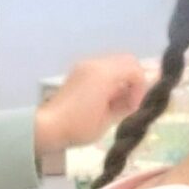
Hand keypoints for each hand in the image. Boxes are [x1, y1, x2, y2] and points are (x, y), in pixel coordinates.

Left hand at [34, 55, 148, 155]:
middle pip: (128, 61)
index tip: (134, 106)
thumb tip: (137, 99)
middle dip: (134, 80)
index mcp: (104, 74)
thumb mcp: (109, 119)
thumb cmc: (79, 127)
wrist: (48, 127)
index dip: (140, 88)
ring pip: (117, 63)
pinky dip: (111, 79)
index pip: (136, 70)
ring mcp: (86, 66)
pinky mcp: (79, 71)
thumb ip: (127, 104)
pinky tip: (105, 98)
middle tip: (130, 102)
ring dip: (123, 79)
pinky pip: (104, 68)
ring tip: (117, 102)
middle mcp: (96, 64)